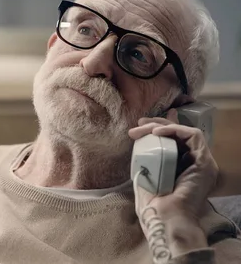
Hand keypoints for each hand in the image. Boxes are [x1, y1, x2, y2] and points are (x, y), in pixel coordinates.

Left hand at [128, 109, 218, 254]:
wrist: (166, 219)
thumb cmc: (154, 206)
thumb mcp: (146, 179)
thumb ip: (146, 164)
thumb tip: (138, 149)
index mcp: (182, 168)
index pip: (174, 141)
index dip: (159, 129)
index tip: (140, 126)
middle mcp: (195, 164)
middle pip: (179, 135)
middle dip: (157, 125)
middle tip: (139, 123)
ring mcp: (202, 163)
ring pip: (184, 132)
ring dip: (162, 126)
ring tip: (143, 128)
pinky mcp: (205, 162)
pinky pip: (193, 135)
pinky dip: (174, 130)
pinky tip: (156, 133)